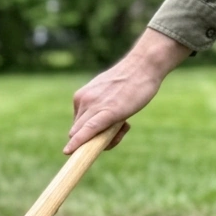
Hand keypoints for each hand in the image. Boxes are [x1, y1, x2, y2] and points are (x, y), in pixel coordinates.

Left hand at [63, 29, 190, 154]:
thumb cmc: (130, 81)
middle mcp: (83, 100)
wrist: (144, 64)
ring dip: (102, 141)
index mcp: (82, 96)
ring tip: (124, 125)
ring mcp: (93, 105)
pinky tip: (70, 151)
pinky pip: (89, 130)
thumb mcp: (108, 94)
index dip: (86, 135)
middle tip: (119, 129)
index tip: (97, 137)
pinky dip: (80, 141)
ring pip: (87, 135)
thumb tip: (107, 128)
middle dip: (92, 140)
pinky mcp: (107, 112)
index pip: (77, 124)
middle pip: (79, 132)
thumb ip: (101, 109)